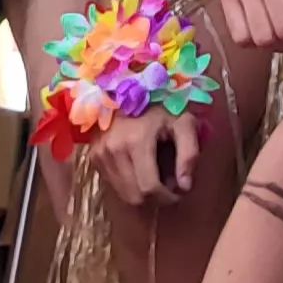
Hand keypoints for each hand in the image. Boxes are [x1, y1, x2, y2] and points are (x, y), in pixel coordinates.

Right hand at [87, 105, 204, 207]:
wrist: (127, 84)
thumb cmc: (160, 102)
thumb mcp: (183, 121)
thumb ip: (189, 154)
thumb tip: (185, 186)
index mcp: (136, 141)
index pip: (149, 188)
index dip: (167, 198)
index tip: (179, 192)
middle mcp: (112, 150)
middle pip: (134, 196)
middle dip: (156, 198)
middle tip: (169, 185)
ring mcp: (99, 153)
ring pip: (122, 193)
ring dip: (141, 192)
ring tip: (156, 176)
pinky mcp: (93, 155)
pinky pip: (112, 183)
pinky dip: (128, 184)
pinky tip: (140, 169)